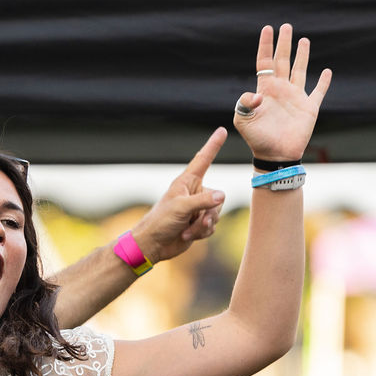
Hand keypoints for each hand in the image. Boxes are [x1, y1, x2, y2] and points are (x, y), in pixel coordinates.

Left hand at [132, 128, 226, 261]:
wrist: (154, 244)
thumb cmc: (160, 221)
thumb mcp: (181, 208)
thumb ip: (203, 201)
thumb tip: (222, 196)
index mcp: (187, 182)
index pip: (203, 160)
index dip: (212, 145)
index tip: (221, 130)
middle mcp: (194, 193)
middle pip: (217, 198)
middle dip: (209, 212)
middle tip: (197, 220)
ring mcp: (197, 209)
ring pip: (216, 214)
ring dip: (203, 225)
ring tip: (188, 229)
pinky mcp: (198, 223)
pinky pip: (212, 226)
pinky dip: (201, 233)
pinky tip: (187, 235)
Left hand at [233, 24, 331, 161]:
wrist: (275, 155)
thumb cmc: (257, 139)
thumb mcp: (242, 120)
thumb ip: (244, 103)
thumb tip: (257, 95)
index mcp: (264, 90)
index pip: (264, 63)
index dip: (266, 46)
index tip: (267, 29)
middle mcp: (281, 90)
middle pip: (282, 61)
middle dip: (284, 44)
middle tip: (286, 26)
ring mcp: (296, 98)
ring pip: (299, 70)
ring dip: (302, 55)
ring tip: (303, 40)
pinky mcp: (309, 108)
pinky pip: (318, 92)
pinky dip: (323, 82)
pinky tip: (327, 71)